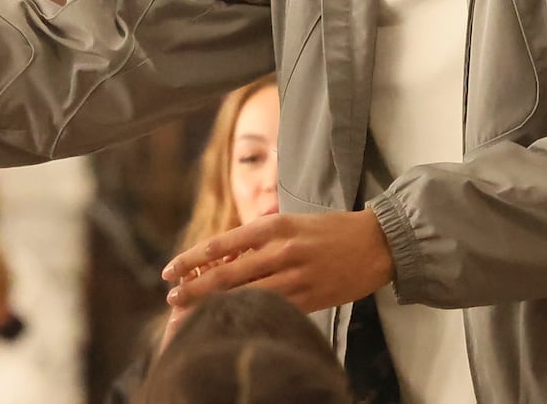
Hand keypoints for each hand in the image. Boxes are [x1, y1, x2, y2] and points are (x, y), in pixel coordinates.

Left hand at [161, 211, 394, 314]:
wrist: (376, 243)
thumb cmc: (330, 231)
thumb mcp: (291, 223)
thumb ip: (259, 240)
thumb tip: (222, 259)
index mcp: (273, 226)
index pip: (221, 244)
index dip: (191, 260)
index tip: (170, 271)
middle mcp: (280, 250)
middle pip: (226, 275)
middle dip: (194, 290)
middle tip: (171, 299)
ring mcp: (295, 277)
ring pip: (244, 296)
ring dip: (213, 308)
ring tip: (189, 317)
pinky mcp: (309, 299)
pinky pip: (270, 310)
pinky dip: (247, 316)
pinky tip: (231, 322)